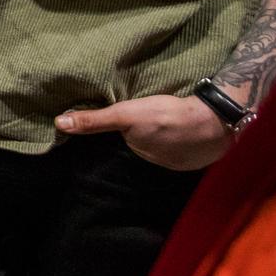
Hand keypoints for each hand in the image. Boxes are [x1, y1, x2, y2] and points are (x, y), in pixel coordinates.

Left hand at [55, 94, 233, 170]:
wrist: (215, 122)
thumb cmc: (167, 116)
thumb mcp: (127, 114)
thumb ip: (95, 120)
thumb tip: (60, 123)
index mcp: (137, 150)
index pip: (122, 140)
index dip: (123, 128)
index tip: (127, 118)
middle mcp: (155, 161)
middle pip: (141, 143)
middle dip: (140, 133)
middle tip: (147, 115)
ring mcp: (177, 162)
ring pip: (160, 146)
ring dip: (160, 136)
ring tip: (163, 121)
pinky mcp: (194, 158)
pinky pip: (179, 148)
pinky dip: (178, 140)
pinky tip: (179, 129)